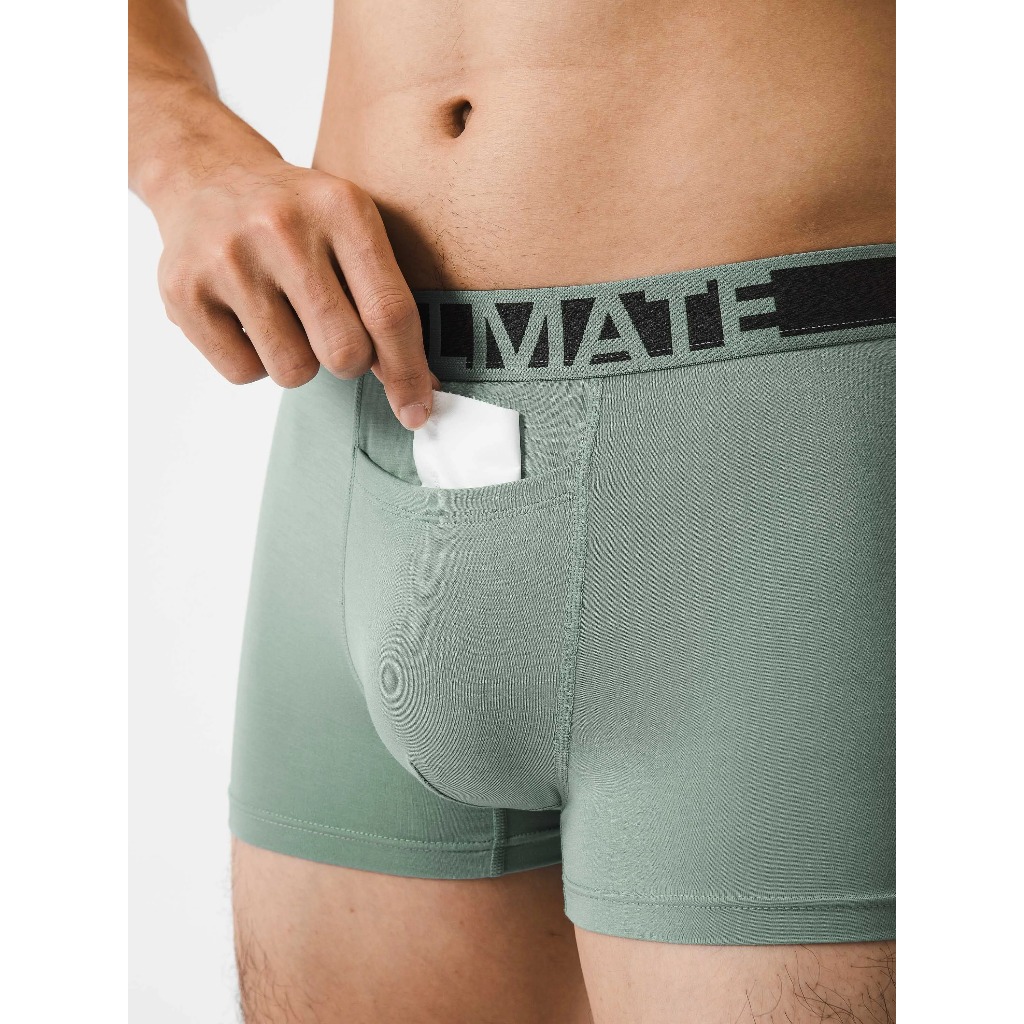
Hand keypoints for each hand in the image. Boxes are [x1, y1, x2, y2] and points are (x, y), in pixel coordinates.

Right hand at [154, 158, 438, 426]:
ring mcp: (228, 258)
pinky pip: (244, 373)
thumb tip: (417, 389)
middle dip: (349, 362)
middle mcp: (282, 227)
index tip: (417, 411)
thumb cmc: (296, 219)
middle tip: (332, 332)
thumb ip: (385, 302)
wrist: (207, 174)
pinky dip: (254, 362)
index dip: (408, 372)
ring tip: (283, 315)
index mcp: (341, 207)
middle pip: (344, 352)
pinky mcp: (183, 289)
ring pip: (293, 371)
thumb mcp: (350, 231)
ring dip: (298, 360)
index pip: (390, 312)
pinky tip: (247, 318)